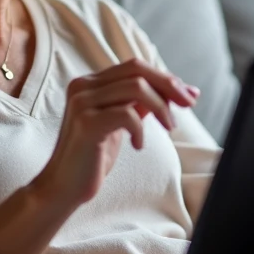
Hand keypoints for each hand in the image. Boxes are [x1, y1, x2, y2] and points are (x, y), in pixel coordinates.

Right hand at [34, 58, 199, 209]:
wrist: (64, 186)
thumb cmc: (93, 156)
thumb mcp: (121, 123)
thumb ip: (141, 103)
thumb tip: (181, 90)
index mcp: (90, 82)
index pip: (135, 67)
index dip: (165, 78)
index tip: (189, 95)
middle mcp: (83, 85)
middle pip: (137, 69)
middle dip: (169, 85)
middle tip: (189, 104)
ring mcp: (82, 102)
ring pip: (136, 87)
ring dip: (161, 107)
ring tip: (168, 127)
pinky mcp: (86, 122)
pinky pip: (127, 115)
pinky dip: (141, 130)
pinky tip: (138, 145)